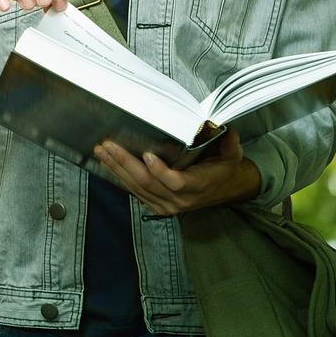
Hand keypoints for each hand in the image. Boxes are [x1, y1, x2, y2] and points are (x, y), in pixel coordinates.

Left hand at [93, 130, 262, 215]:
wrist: (226, 189)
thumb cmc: (225, 169)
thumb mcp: (233, 155)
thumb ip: (230, 144)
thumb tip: (228, 130)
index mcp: (198, 186)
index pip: (175, 182)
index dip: (160, 171)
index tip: (147, 154)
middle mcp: (180, 199)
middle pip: (148, 183)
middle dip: (125, 163)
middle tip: (108, 146)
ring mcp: (167, 205)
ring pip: (137, 188)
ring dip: (117, 169)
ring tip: (102, 152)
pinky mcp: (158, 206)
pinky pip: (136, 193)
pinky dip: (121, 178)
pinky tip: (109, 164)